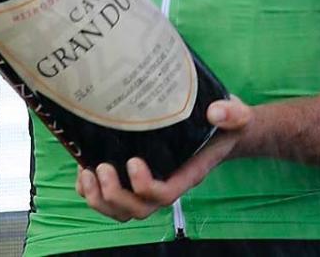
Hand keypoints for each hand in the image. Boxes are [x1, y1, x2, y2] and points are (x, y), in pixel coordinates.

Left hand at [75, 97, 253, 221]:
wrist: (219, 127)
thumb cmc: (225, 124)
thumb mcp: (236, 116)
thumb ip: (232, 114)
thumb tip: (215, 110)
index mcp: (187, 173)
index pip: (165, 194)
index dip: (145, 187)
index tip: (133, 162)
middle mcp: (166, 182)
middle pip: (138, 209)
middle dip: (115, 196)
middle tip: (102, 168)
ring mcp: (148, 181)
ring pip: (121, 210)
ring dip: (99, 199)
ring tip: (86, 173)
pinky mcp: (131, 173)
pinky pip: (108, 196)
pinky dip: (90, 190)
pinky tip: (83, 168)